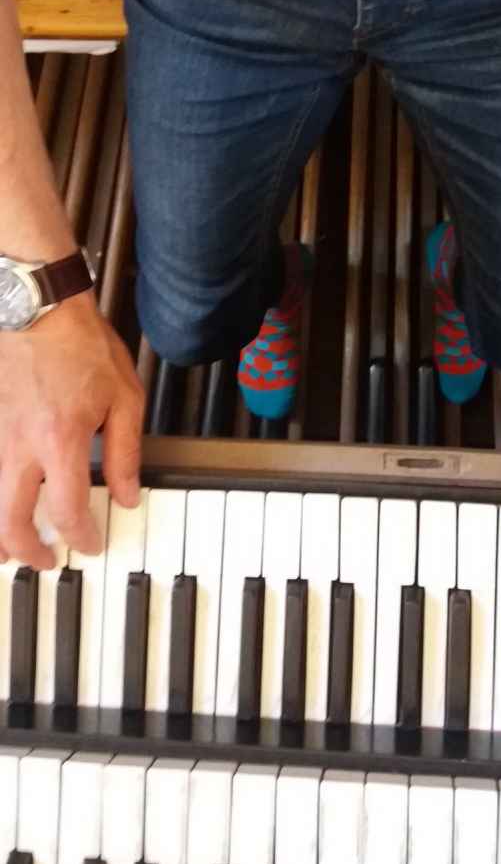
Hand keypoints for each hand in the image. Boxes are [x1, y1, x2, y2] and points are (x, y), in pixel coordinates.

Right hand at [0, 293, 144, 568]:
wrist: (35, 304)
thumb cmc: (78, 342)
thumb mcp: (123, 396)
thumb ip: (124, 452)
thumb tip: (126, 495)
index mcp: (60, 441)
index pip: (69, 511)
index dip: (81, 537)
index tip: (89, 543)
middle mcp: (18, 445)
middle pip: (9, 520)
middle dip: (27, 550)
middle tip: (43, 560)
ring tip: (9, 548)